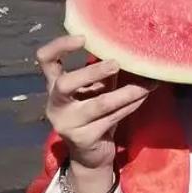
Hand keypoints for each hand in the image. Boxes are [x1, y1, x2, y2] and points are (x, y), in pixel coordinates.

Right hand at [36, 35, 155, 171]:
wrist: (91, 155)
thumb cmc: (93, 113)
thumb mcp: (95, 89)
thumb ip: (102, 71)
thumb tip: (128, 46)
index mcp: (54, 86)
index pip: (45, 60)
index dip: (59, 46)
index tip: (83, 37)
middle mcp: (56, 104)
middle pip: (64, 84)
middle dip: (92, 72)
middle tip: (116, 63)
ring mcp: (67, 123)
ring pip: (99, 104)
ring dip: (126, 92)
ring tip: (145, 85)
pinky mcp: (83, 139)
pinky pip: (112, 118)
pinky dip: (130, 106)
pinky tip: (143, 97)